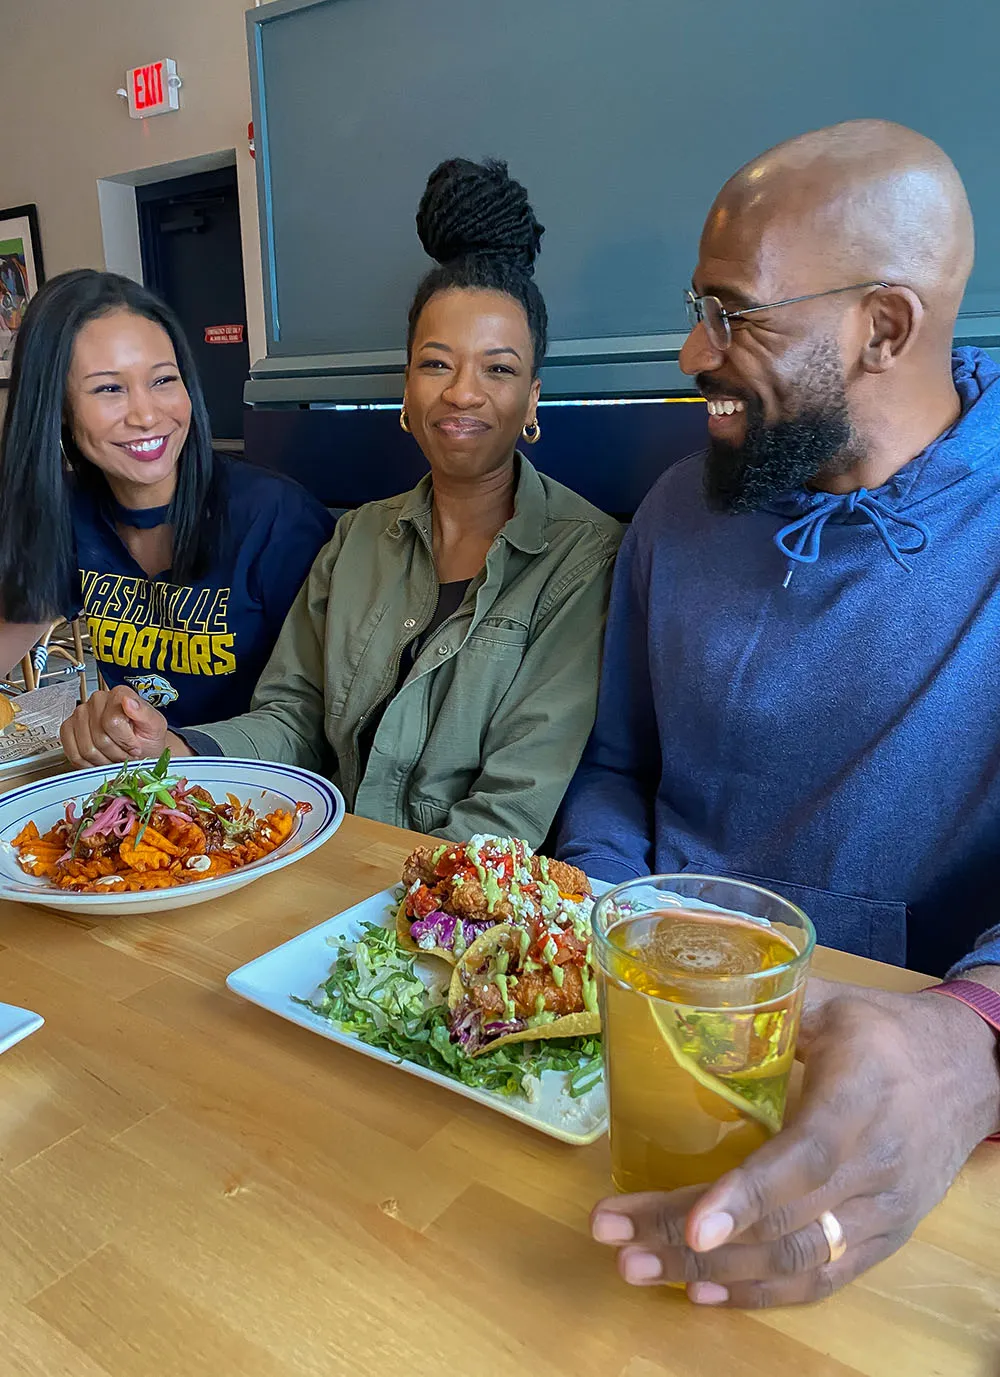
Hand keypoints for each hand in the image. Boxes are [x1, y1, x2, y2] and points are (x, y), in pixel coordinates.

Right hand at [60, 685, 182, 766]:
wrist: (141, 750)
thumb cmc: (148, 738)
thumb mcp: (155, 727)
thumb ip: (144, 713)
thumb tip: (128, 700)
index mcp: (119, 694)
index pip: (112, 722)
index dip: (125, 741)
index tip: (135, 747)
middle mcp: (97, 700)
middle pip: (99, 738)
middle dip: (115, 753)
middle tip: (125, 754)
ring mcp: (80, 713)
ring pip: (86, 748)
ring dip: (103, 760)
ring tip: (114, 756)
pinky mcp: (68, 728)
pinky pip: (72, 752)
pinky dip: (87, 763)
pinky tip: (100, 759)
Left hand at [591, 977, 999, 1307]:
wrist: (971, 1071)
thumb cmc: (885, 1030)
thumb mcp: (828, 1001)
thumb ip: (761, 1008)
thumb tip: (678, 1004)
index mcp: (861, 1095)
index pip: (806, 1159)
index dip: (747, 1196)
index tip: (693, 1224)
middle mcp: (878, 1164)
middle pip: (784, 1221)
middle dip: (693, 1238)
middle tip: (618, 1239)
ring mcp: (883, 1211)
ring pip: (797, 1260)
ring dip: (712, 1273)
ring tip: (637, 1266)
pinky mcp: (884, 1240)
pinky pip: (822, 1279)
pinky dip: (760, 1292)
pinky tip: (703, 1292)